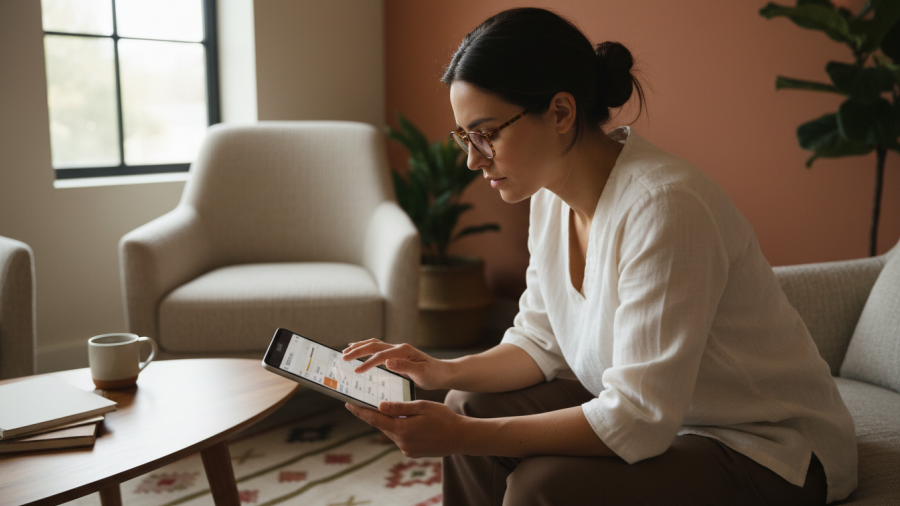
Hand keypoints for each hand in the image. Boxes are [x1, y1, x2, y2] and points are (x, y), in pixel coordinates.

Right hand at [342, 339, 450, 389]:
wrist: (443, 373)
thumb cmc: (434, 374)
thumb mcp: (421, 373)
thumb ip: (405, 366)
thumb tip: (388, 361)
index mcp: (403, 351)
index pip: (381, 356)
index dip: (368, 363)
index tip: (357, 371)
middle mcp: (399, 347)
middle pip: (374, 345)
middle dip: (357, 350)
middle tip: (343, 357)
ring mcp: (397, 350)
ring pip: (374, 344)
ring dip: (360, 347)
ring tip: (346, 351)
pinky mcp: (396, 355)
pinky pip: (378, 349)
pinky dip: (366, 349)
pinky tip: (359, 351)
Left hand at [346, 400, 465, 457]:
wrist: (461, 437)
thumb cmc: (443, 418)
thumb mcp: (422, 407)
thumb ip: (400, 407)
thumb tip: (379, 406)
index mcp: (402, 429)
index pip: (375, 419)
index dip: (360, 411)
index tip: (348, 404)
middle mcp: (401, 442)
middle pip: (382, 425)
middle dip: (376, 415)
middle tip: (367, 402)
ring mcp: (406, 449)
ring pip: (392, 431)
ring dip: (390, 422)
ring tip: (393, 411)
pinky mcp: (411, 453)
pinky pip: (400, 438)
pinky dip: (400, 429)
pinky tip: (409, 422)